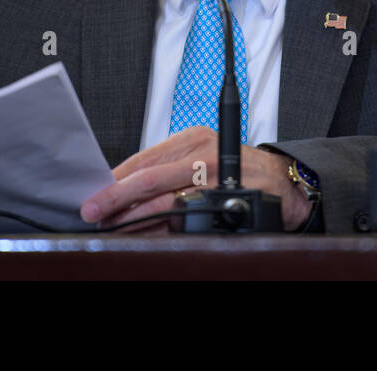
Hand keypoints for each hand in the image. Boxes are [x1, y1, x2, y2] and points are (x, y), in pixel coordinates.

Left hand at [79, 126, 310, 232]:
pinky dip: (164, 230)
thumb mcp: (202, 155)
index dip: (114, 179)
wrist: (282, 180)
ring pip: (166, 203)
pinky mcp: (228, 199)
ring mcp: (217, 179)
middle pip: (149, 179)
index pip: (143, 159)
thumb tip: (122, 188)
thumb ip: (168, 167)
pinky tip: (149, 236)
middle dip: (116, 199)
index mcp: (191, 140)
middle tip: (94, 212)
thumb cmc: (238, 167)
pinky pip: (188, 220)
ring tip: (115, 228)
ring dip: (135, 219)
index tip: (93, 194)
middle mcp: (203, 155)